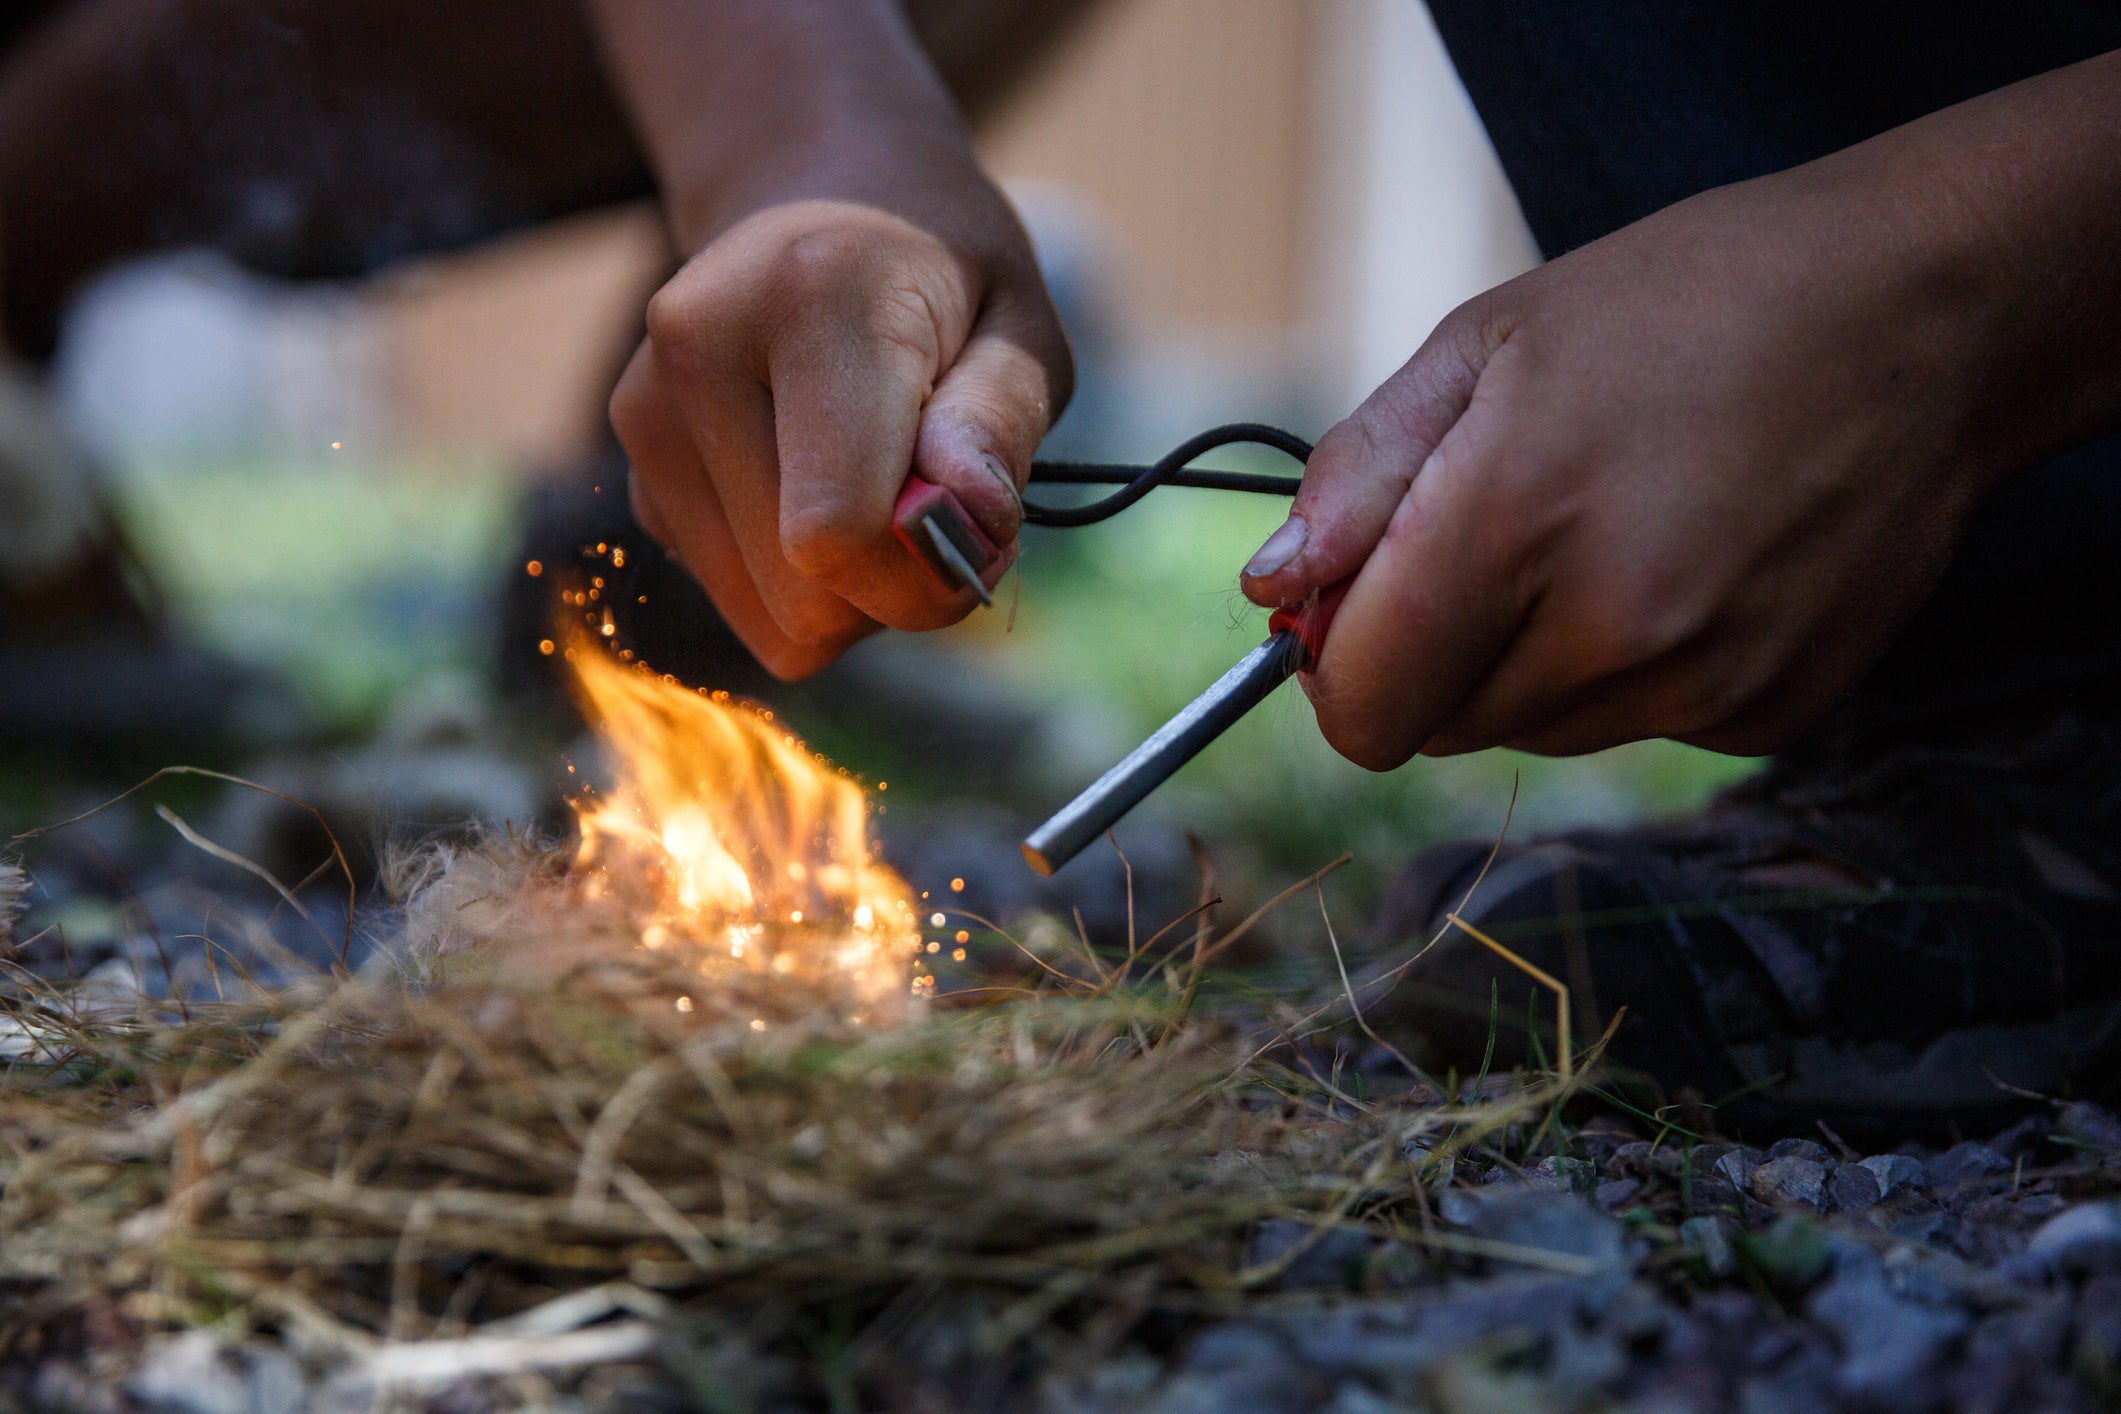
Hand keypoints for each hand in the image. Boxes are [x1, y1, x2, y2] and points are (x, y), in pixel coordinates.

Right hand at [610, 168, 1067, 678]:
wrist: (817, 201)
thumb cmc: (942, 277)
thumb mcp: (1019, 323)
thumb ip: (1000, 423)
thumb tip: (961, 523)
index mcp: (807, 300)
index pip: (838, 532)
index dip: (924, 577)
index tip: (984, 531)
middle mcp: (696, 353)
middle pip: (802, 600)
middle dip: (895, 588)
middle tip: (941, 500)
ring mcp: (645, 416)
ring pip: (770, 623)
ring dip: (850, 591)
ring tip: (878, 482)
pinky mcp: (635, 473)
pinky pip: (742, 603)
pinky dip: (799, 578)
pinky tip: (818, 484)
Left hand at [1241, 155, 2020, 765]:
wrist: (1923, 314)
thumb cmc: (1686, 301)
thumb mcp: (1488, 342)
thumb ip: (1360, 478)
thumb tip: (1273, 592)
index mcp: (1510, 524)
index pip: (1360, 704)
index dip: (1336, 667)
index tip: (1352, 613)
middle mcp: (1606, 628)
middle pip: (1436, 728)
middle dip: (1431, 655)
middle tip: (1494, 541)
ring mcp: (1699, 682)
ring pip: (1533, 734)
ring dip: (1529, 664)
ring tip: (1605, 534)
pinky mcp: (1768, 712)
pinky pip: (1638, 727)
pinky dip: (1632, 672)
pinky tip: (1688, 564)